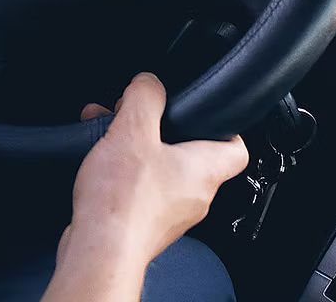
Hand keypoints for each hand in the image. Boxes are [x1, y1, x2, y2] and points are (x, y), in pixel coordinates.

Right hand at [66, 74, 247, 271]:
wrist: (99, 252)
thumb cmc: (122, 203)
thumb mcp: (133, 130)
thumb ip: (145, 97)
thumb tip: (149, 82)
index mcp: (205, 170)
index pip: (237, 148)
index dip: (225, 125)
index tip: (207, 111)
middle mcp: (194, 196)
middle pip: (190, 154)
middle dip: (161, 130)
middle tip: (139, 116)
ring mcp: (170, 214)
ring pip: (161, 170)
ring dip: (136, 148)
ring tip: (109, 133)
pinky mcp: (144, 226)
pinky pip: (140, 190)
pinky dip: (123, 172)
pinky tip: (99, 163)